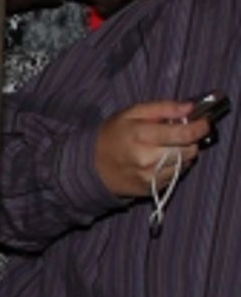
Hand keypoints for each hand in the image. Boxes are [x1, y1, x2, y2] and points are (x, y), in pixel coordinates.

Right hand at [93, 99, 210, 196]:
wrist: (91, 166)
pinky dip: (173, 166)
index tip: (204, 123)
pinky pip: (175, 176)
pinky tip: (160, 161)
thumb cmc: (112, 136)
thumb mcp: (131, 113)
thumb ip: (162, 108)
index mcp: (140, 135)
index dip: (199, 127)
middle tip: (180, 135)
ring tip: (168, 148)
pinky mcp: (150, 189)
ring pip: (184, 164)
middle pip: (189, 150)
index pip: (183, 133)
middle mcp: (146, 158)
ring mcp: (148, 176)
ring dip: (183, 154)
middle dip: (190, 141)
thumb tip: (188, 108)